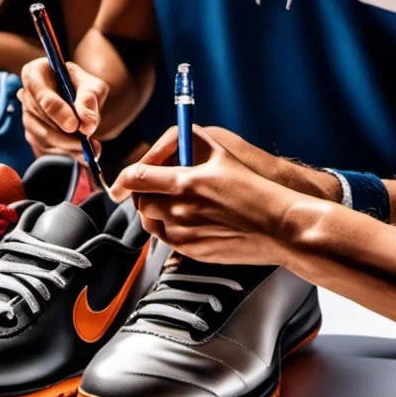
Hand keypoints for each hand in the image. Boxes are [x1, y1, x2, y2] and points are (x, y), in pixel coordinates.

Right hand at [18, 57, 107, 156]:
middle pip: (40, 119)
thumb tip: (86, 124)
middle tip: (87, 144)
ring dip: (66, 147)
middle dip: (65, 135)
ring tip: (89, 150)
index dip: (57, 111)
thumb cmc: (84, 88)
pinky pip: (44, 149)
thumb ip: (89, 100)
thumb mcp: (93, 86)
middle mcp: (26, 94)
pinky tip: (81, 155)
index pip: (41, 94)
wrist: (81, 101)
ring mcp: (26, 116)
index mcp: (36, 73)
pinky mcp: (31, 135)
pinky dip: (64, 154)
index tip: (75, 126)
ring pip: (41, 136)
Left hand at [109, 125, 311, 264]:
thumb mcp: (219, 154)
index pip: (137, 178)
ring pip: (149, 222)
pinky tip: (182, 218)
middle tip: (151, 189)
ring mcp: (185, 233)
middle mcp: (180, 209)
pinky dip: (165, 228)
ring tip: (169, 202)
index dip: (121, 180)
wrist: (278, 226)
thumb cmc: (252, 187)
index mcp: (184, 182)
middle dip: (141, 194)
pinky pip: (165, 239)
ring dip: (151, 211)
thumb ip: (185, 145)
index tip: (117, 184)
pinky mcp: (192, 251)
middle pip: (140, 202)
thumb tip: (161, 145)